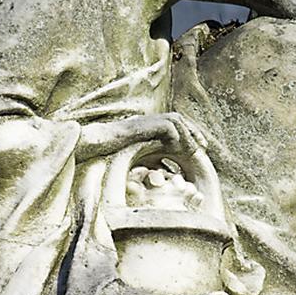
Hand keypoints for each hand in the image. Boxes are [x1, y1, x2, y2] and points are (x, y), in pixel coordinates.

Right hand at [76, 111, 206, 162]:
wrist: (92, 146)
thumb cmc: (108, 155)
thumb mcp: (136, 160)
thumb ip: (151, 163)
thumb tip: (166, 174)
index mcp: (150, 129)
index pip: (177, 127)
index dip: (190, 136)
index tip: (199, 150)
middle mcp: (149, 122)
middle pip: (180, 120)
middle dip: (194, 132)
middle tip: (203, 148)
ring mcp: (145, 122)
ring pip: (176, 120)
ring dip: (187, 133)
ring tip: (194, 148)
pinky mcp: (141, 125)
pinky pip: (166, 125)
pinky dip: (175, 135)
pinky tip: (178, 148)